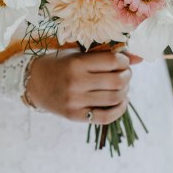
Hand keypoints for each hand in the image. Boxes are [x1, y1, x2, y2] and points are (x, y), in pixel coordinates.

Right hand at [25, 49, 141, 123]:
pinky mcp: (75, 116)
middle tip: (124, 74)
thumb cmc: (59, 65)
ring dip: (125, 91)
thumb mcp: (78, 55)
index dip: (124, 61)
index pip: (112, 61)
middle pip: (117, 81)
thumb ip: (106, 55)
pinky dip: (119, 109)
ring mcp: (75, 101)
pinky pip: (106, 117)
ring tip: (121, 86)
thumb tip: (139, 58)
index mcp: (76, 63)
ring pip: (115, 98)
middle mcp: (76, 83)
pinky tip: (120, 102)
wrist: (33, 83)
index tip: (123, 61)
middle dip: (127, 76)